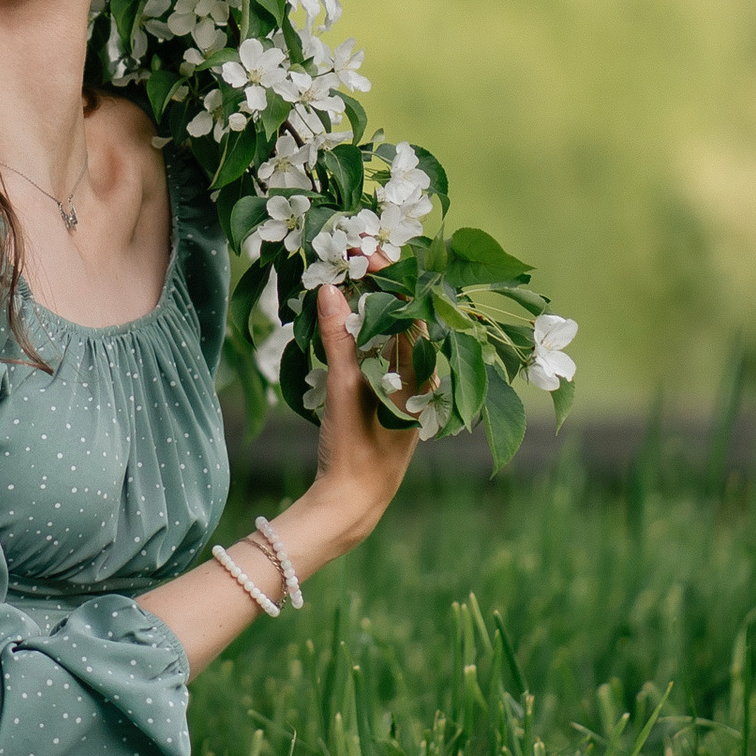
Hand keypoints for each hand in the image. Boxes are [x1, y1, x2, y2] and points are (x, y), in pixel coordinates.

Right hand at [280, 282, 420, 572]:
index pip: (414, 309)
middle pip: (405, 316)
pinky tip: (342, 317)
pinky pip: (380, 351)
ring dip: (369, 303)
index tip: (362, 251)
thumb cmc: (355, 452)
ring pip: (391, 333)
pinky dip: (363, 328)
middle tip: (349, 255)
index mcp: (424, 376)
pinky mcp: (387, 396)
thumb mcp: (344, 392)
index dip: (391, 276)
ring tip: (343, 276)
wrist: (353, 504)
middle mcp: (422, 379)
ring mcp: (404, 387)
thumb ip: (338, 340)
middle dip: (379, 283)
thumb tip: (331, 290)